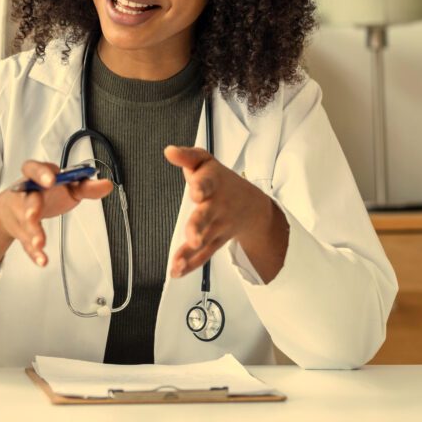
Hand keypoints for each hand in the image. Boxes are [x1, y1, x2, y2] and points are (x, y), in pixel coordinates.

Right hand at [0, 160, 112, 267]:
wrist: (13, 209)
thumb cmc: (45, 194)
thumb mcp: (66, 187)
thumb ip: (86, 186)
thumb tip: (106, 185)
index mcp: (37, 178)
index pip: (34, 169)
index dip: (42, 174)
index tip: (51, 180)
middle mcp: (26, 194)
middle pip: (27, 199)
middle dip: (31, 207)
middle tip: (34, 214)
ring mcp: (21, 213)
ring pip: (25, 223)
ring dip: (33, 232)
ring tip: (40, 243)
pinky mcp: (21, 232)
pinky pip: (26, 243)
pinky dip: (34, 253)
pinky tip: (42, 259)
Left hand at [164, 145, 279, 278]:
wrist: (252, 206)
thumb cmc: (221, 181)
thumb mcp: (206, 162)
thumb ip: (187, 156)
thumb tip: (169, 150)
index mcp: (213, 183)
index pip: (207, 183)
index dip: (201, 187)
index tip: (196, 192)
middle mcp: (217, 206)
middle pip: (206, 217)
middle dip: (198, 227)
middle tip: (193, 237)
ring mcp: (217, 227)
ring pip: (204, 241)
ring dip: (190, 252)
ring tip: (177, 263)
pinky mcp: (215, 242)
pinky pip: (203, 255)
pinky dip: (190, 264)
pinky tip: (177, 271)